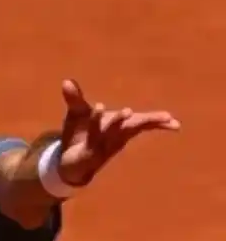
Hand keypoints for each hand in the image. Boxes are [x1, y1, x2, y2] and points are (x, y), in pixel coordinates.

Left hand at [56, 79, 179, 185]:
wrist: (66, 158)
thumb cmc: (81, 134)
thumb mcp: (77, 113)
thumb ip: (75, 98)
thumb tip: (66, 81)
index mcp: (119, 126)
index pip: (141, 122)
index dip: (156, 120)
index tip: (174, 121)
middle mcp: (114, 136)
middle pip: (132, 127)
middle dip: (144, 120)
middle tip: (165, 116)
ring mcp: (102, 146)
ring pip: (112, 133)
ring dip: (119, 122)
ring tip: (127, 110)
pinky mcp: (88, 154)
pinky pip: (94, 141)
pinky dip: (97, 130)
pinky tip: (98, 119)